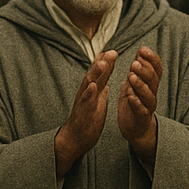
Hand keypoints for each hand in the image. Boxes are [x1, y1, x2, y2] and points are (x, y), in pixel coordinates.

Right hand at [55, 51, 116, 176]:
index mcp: (92, 90)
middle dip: (103, 63)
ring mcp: (84, 101)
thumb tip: (106, 73)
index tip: (113, 51)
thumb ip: (101, 85)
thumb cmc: (87, 118)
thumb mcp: (97, 99)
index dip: (106, 62)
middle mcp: (87, 92)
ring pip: (89, 84)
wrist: (75, 138)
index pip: (100, 74)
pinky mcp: (83, 112)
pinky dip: (89, 93)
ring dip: (95, 73)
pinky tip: (94, 86)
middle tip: (112, 52)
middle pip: (95, 75)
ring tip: (102, 63)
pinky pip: (86, 101)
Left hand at [117, 47, 162, 166]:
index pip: (156, 68)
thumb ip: (138, 69)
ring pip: (148, 94)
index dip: (151, 58)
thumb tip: (140, 51)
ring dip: (140, 84)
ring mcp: (148, 106)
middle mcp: (152, 93)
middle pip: (153, 79)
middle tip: (134, 62)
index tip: (142, 49)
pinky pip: (141, 110)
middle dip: (144, 69)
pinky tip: (130, 96)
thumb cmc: (134, 102)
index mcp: (151, 83)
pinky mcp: (141, 117)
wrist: (135, 128)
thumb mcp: (134, 83)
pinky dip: (136, 102)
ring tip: (131, 76)